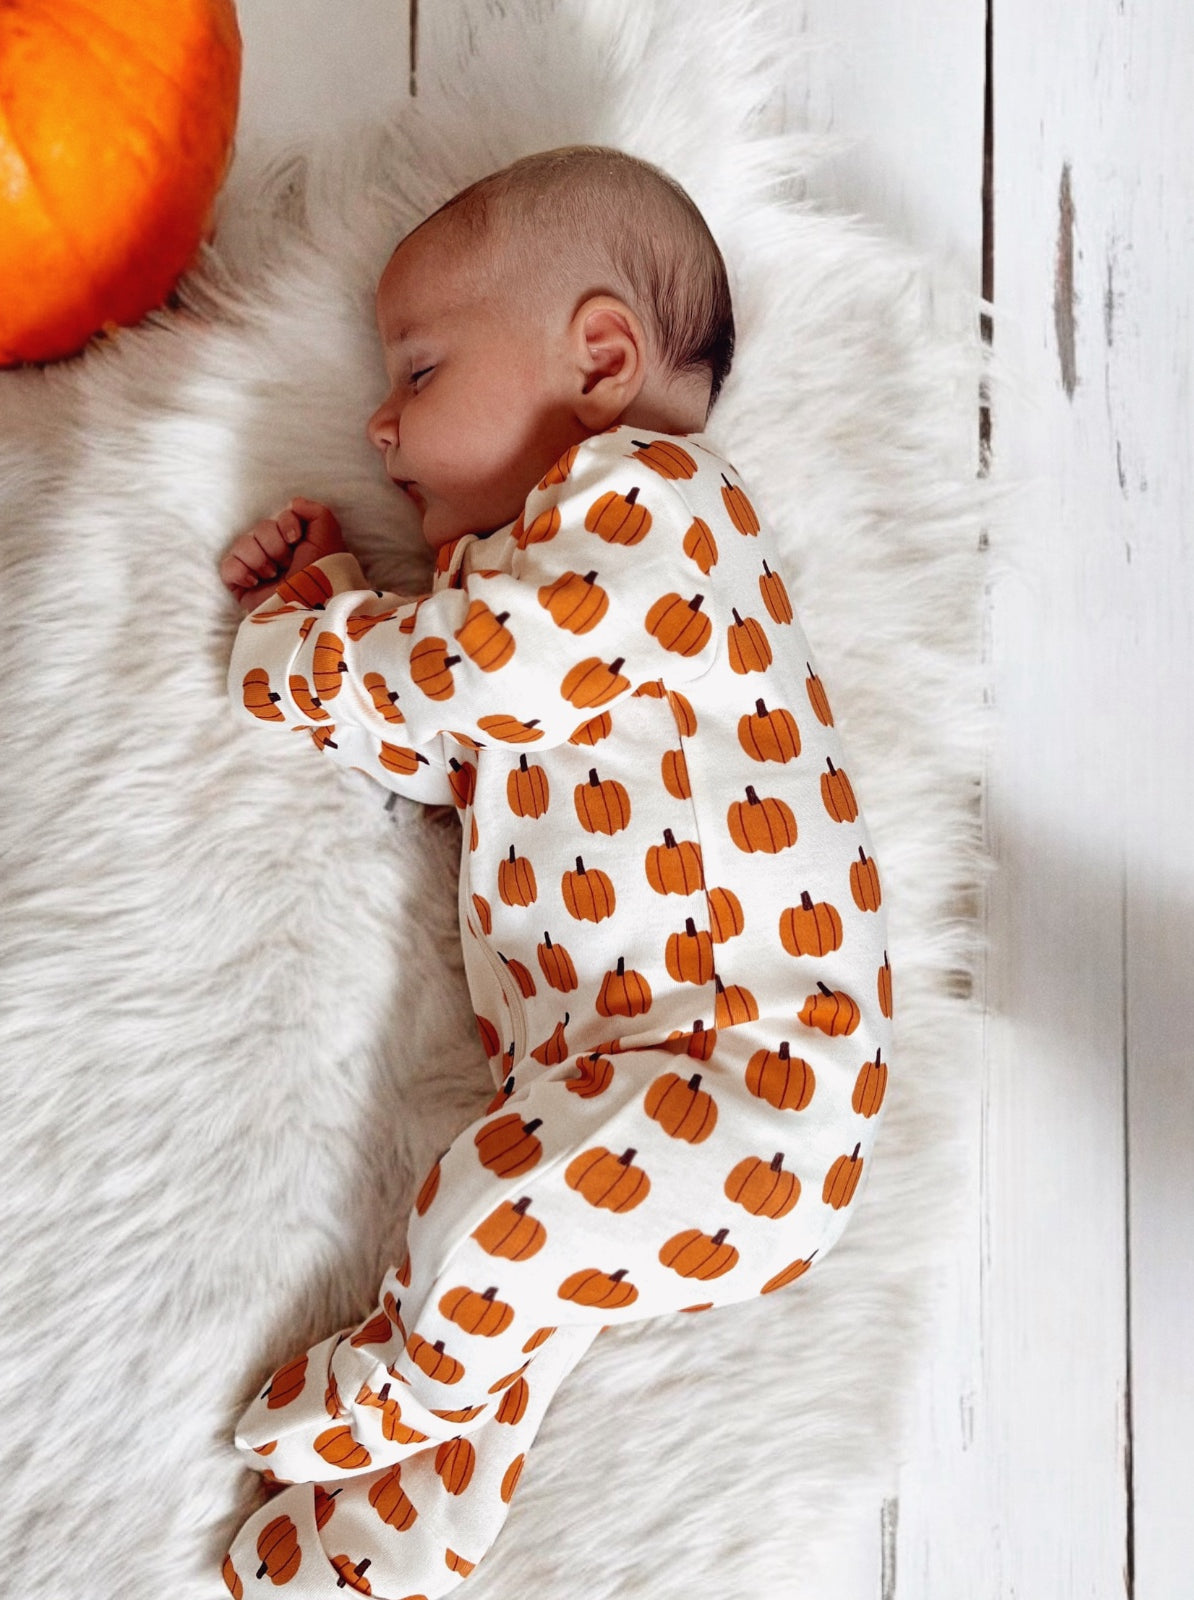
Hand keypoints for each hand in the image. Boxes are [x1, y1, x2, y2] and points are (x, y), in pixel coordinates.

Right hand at [220, 497, 346, 611]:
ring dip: (259, 558)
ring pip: (242, 544)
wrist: (311, 607)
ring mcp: (257, 570)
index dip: (285, 524)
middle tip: (287, 564)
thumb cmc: (324, 574)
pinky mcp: (242, 586)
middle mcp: (274, 554)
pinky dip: (239, 571)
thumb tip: (293, 503)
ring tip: (273, 576)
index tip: (295, 540)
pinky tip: (255, 582)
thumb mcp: (329, 537)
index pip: (277, 517)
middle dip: (274, 545)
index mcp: (293, 543)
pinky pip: (227, 566)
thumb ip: (316, 512)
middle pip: (260, 529)